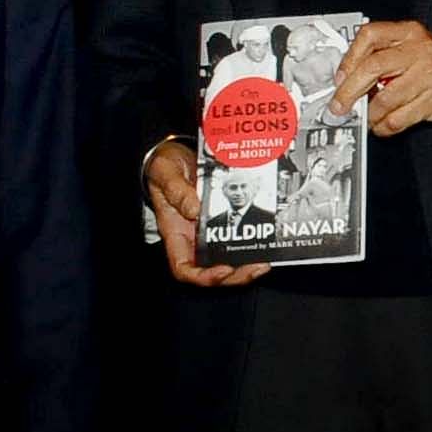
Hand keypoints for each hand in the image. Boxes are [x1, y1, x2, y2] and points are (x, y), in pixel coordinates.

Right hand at [145, 138, 270, 289]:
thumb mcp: (165, 173)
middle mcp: (193, 237)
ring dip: (248, 263)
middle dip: (236, 275)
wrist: (175, 155)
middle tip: (257, 268)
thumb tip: (195, 209)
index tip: (223, 271)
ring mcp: (209, 230)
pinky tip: (267, 237)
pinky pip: (238, 235)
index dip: (203, 277)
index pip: (184, 268)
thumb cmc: (164, 168)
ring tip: (266, 260)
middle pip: (213, 269)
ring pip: (229, 257)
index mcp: (175, 233)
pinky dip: (253, 240)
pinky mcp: (223, 217)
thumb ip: (176, 191)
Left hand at [334, 20, 431, 136]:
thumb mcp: (412, 47)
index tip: (339, 78)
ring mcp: (429, 76)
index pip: (370, 36)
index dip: (349, 58)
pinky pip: (398, 119)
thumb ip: (382, 54)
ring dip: (369, 114)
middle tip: (339, 106)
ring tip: (366, 117)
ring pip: (385, 99)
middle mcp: (420, 50)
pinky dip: (384, 126)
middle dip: (349, 91)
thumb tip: (345, 78)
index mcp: (410, 32)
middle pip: (373, 67)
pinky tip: (383, 125)